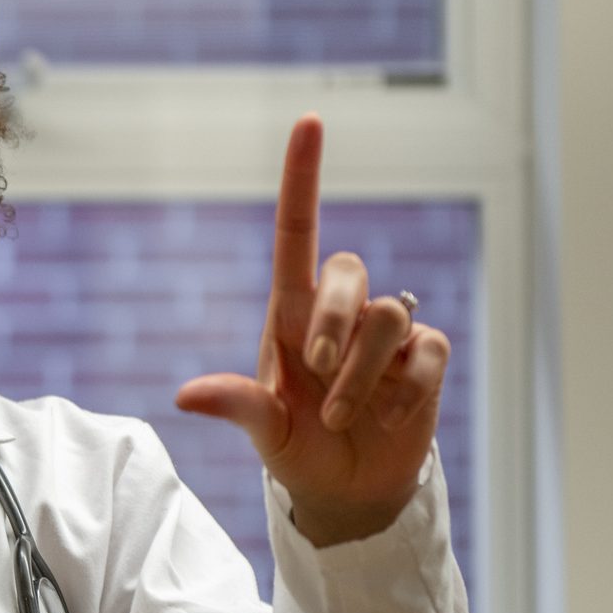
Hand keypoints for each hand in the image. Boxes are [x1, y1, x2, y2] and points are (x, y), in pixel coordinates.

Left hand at [174, 115, 451, 546]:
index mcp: (292, 312)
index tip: (310, 121)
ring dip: (362, 376)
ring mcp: (387, 334)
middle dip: (335, 321)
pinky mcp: (426, 359)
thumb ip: (235, 406)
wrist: (347, 491)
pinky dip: (404, 390)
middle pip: (349, 269)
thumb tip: (186, 396)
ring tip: (341, 417)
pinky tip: (388, 417)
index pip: (299, 229)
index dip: (304, 176)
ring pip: (389, 317)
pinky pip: (427, 350)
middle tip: (318, 373)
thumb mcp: (263, 430)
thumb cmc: (297, 448)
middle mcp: (341, 312)